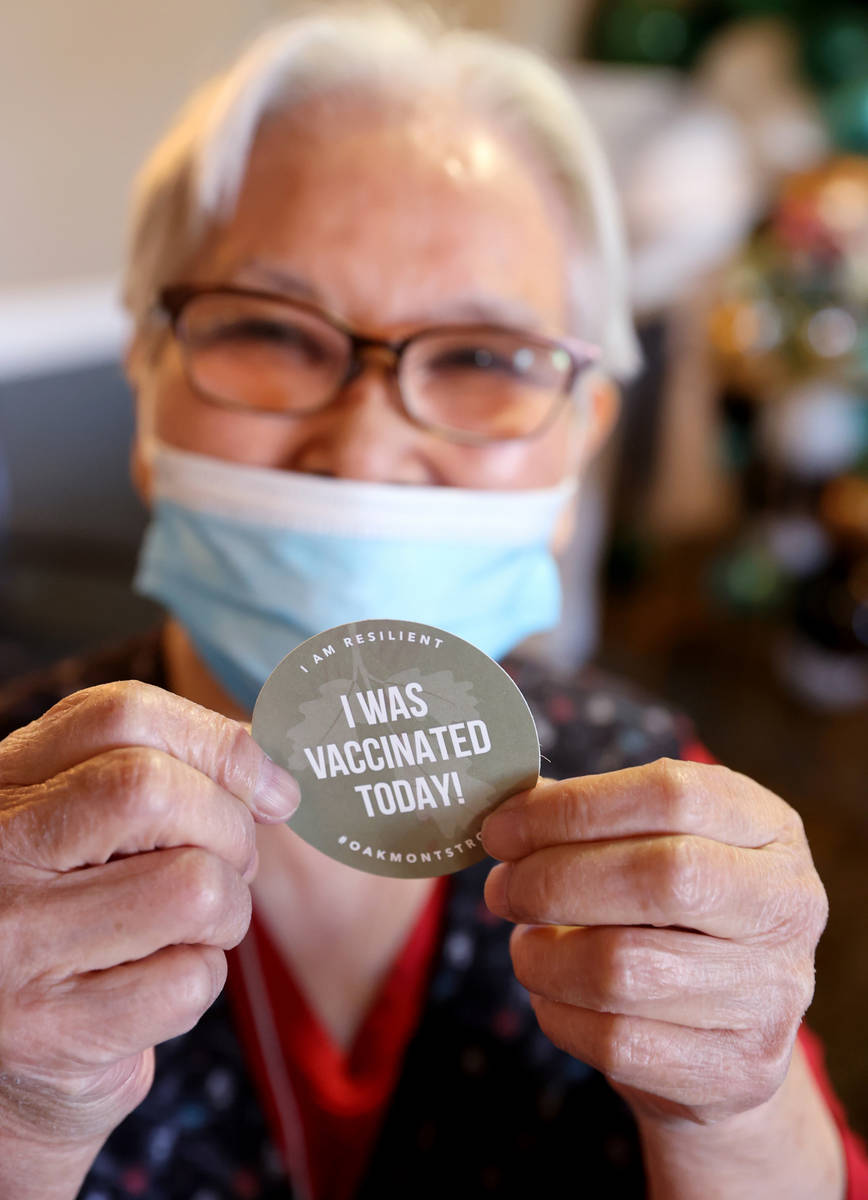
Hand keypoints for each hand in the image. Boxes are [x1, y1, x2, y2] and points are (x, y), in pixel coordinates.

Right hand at [0, 681, 298, 1171]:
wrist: (0, 1063)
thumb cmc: (67, 919)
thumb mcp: (81, 828)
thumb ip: (157, 774)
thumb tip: (270, 766)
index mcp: (5, 785)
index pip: (119, 714)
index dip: (218, 740)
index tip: (271, 784)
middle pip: (155, 790)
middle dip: (231, 828)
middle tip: (233, 864)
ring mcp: (14, 942)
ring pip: (195, 887)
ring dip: (227, 911)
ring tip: (193, 929)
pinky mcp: (51, 1032)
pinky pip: (189, 980)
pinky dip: (200, 980)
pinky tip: (155, 987)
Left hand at [481, 758, 827, 1127]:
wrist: (728, 1035)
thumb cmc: (673, 915)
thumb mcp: (653, 845)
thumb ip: (587, 818)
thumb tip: (505, 807)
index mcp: (769, 828)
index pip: (671, 794)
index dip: (573, 807)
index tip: (502, 827)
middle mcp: (787, 905)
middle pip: (657, 876)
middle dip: (553, 880)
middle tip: (502, 889)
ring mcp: (771, 994)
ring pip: (623, 969)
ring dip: (543, 956)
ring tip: (524, 945)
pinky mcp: (738, 1071)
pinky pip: (617, 1041)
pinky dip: (559, 1015)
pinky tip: (552, 995)